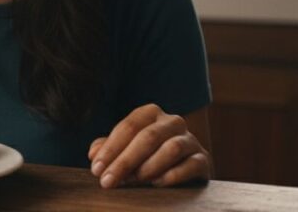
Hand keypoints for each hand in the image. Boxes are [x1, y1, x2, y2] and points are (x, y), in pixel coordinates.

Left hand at [88, 103, 209, 188]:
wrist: (185, 167)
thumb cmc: (148, 155)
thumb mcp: (126, 148)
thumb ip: (109, 148)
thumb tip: (94, 154)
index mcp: (151, 113)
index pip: (128, 127)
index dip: (110, 149)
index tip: (96, 169)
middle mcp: (173, 122)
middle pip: (147, 137)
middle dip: (124, 161)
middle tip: (108, 181)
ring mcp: (191, 140)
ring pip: (171, 148)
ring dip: (149, 166)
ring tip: (133, 180)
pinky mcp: (203, 159)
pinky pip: (191, 164)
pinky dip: (172, 175)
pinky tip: (157, 183)